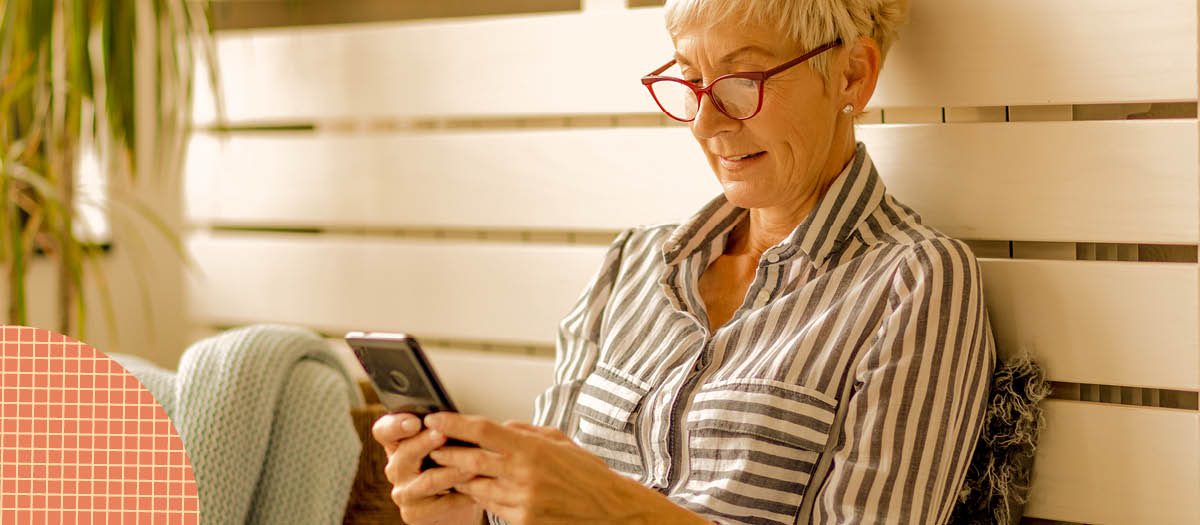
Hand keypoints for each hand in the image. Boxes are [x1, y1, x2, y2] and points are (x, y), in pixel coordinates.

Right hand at [371, 413, 482, 524]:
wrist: (454, 502)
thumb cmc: (449, 464)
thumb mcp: (444, 443)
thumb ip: (443, 429)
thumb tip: (456, 416)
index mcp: (398, 443)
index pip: (384, 431)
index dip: (395, 425)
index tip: (414, 421)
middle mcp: (396, 467)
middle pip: (405, 453)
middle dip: (425, 442)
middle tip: (443, 434)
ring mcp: (404, 492)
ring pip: (428, 480)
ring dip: (452, 471)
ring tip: (472, 465)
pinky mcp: (414, 513)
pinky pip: (442, 503)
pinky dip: (463, 494)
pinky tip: (478, 488)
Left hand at [424, 413, 707, 524]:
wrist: (609, 509)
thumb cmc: (587, 473)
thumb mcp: (559, 440)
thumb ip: (525, 432)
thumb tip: (498, 426)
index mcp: (532, 449)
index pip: (483, 431)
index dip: (454, 423)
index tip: (435, 417)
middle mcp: (523, 474)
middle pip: (470, 460)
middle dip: (445, 451)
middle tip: (430, 443)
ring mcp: (521, 501)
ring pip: (475, 486)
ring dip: (458, 476)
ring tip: (446, 465)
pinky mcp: (522, 521)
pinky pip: (490, 506)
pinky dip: (480, 495)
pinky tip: (475, 488)